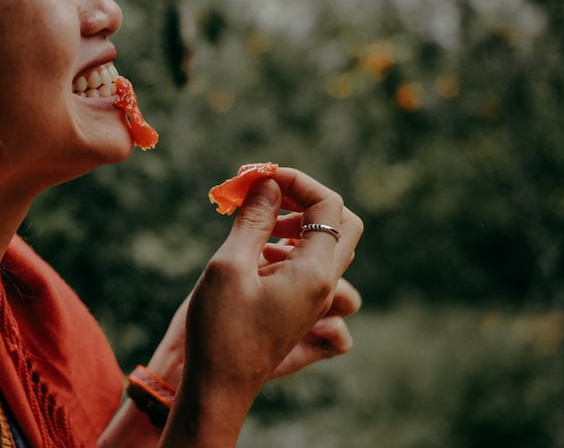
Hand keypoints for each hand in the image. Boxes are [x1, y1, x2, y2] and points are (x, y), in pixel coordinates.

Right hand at [169, 170, 361, 439]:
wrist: (219, 386)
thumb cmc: (220, 329)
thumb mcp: (229, 265)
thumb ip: (253, 219)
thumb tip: (269, 181)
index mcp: (315, 273)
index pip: (329, 204)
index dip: (297, 180)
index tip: (260, 177)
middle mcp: (325, 285)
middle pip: (343, 222)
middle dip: (307, 200)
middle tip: (269, 200)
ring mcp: (316, 300)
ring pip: (331, 246)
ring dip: (300, 227)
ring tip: (260, 232)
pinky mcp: (302, 310)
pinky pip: (316, 269)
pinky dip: (294, 252)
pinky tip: (258, 260)